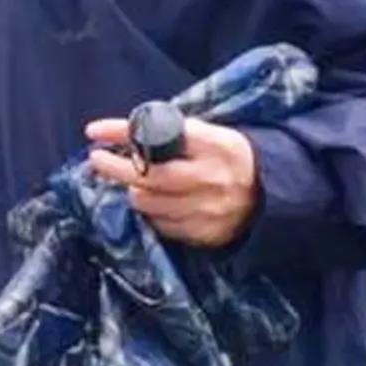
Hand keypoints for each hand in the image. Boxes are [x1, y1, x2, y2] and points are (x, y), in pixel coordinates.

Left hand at [84, 117, 259, 247]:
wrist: (271, 194)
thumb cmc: (229, 157)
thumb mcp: (211, 134)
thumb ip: (175, 133)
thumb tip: (127, 133)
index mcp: (215, 146)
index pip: (159, 137)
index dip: (122, 132)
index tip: (94, 130)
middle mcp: (211, 179)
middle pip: (147, 177)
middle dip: (115, 168)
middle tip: (97, 160)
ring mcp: (208, 211)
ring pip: (148, 203)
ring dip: (133, 191)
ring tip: (133, 182)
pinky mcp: (205, 235)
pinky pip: (161, 225)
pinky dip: (152, 212)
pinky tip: (154, 202)